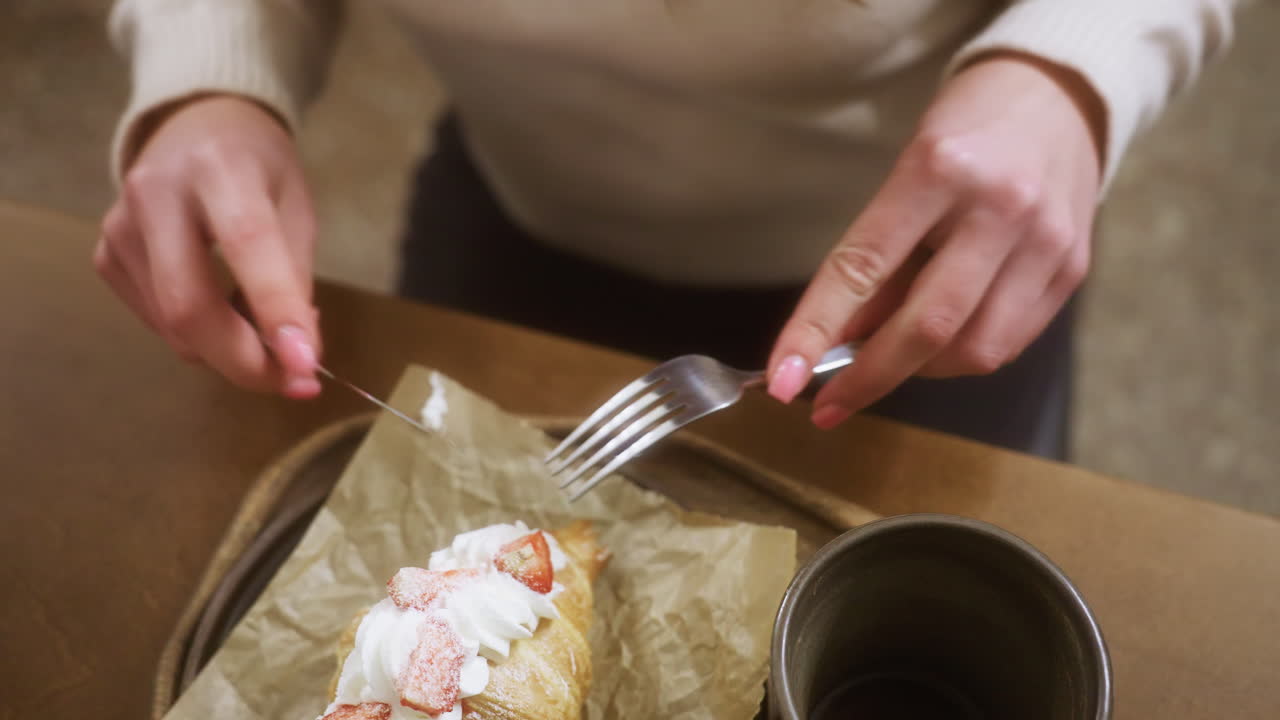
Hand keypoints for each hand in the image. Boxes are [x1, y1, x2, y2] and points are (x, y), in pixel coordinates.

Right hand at [94, 95, 321, 397]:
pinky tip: (222, 306)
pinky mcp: (105, 254)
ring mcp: (120, 225)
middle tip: (292, 381)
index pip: (246, 246)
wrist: (196, 124)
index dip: (275, 312)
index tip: (305, 366)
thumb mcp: (297, 208)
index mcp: (220, 167)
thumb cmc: (260, 168)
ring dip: (228, 351)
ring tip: (268, 335)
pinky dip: (199, 335)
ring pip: (173, 326)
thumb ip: (296, 281)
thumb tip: (298, 357)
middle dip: (244, 360)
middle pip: (190, 304)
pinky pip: (157, 321)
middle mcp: (157, 192)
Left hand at [766, 52, 1104, 427]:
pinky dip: (961, 357)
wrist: (1056, 98)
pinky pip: (1009, 344)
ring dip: (918, 371)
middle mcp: (1000, 208)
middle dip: (867, 378)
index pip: (862, 267)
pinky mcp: (1073, 271)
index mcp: (939, 170)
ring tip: (890, 354)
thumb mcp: (902, 178)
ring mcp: (1046, 243)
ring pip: (975, 349)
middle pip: (928, 325)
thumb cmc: (962, 137)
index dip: (815, 332)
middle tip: (827, 405)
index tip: (782, 380)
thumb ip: (875, 260)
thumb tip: (837, 343)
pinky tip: (940, 339)